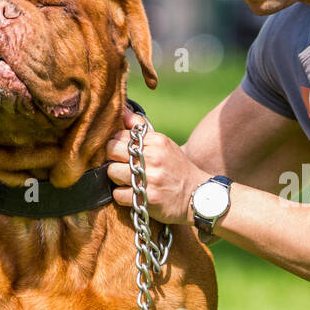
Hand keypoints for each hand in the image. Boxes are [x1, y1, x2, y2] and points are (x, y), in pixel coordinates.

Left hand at [106, 102, 208, 225]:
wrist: (197, 194)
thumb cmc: (176, 169)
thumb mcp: (164, 145)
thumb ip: (141, 129)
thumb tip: (123, 111)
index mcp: (157, 141)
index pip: (120, 135)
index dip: (117, 145)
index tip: (123, 154)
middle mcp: (154, 157)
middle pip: (112, 151)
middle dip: (114, 159)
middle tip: (123, 166)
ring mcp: (151, 178)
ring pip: (112, 172)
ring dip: (117, 179)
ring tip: (131, 181)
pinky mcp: (149, 198)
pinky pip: (118, 194)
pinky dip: (122, 196)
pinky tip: (134, 194)